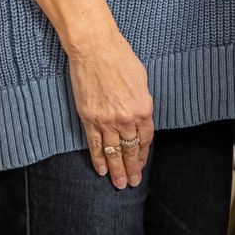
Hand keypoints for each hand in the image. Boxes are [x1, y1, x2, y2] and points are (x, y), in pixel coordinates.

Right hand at [66, 32, 152, 187]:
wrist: (95, 49)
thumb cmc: (121, 59)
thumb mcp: (141, 80)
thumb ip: (141, 102)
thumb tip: (139, 116)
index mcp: (143, 108)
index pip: (145, 138)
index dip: (143, 153)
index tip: (141, 164)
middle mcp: (126, 118)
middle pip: (130, 149)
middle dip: (132, 168)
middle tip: (133, 183)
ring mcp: (106, 120)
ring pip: (113, 152)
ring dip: (117, 169)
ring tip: (120, 184)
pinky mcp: (89, 118)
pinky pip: (95, 144)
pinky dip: (98, 159)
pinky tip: (102, 171)